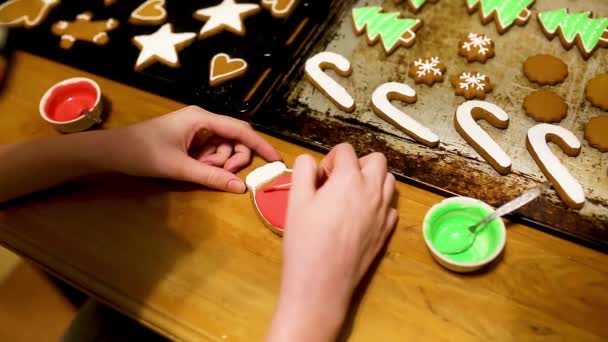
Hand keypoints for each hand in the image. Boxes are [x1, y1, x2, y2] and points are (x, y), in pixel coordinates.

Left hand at [99, 106, 280, 192]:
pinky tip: (194, 167)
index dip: (260, 145)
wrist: (112, 152)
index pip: (240, 130)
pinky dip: (208, 162)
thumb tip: (241, 188)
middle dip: (233, 158)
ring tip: (198, 169)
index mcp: (201, 118)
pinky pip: (210, 152)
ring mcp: (196, 130)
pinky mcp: (190, 140)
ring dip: (218, 162)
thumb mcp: (179, 167)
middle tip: (222, 173)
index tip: (276, 160)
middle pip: (234, 139)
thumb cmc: (143, 153)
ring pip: (222, 147)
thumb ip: (211, 176)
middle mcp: (202, 120)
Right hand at [267, 143, 397, 340]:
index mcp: (349, 178)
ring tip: (350, 197)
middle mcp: (373, 190)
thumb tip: (310, 163)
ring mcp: (383, 211)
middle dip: (357, 164)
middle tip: (337, 183)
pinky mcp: (387, 231)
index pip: (345, 150)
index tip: (319, 179)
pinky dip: (378, 204)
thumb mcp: (295, 200)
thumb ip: (302, 171)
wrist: (322, 283)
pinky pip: (389, 206)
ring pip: (388, 180)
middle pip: (376, 160)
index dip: (329, 160)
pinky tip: (359, 217)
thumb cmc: (305, 240)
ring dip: (371, 180)